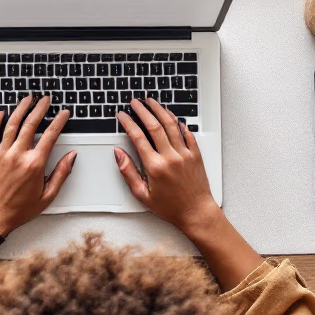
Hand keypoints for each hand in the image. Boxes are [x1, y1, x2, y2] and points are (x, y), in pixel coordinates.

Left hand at [0, 95, 76, 233]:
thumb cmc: (18, 209)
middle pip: (31, 124)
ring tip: (28, 98)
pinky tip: (2, 112)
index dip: (59, 121)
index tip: (64, 113)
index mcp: (34, 164)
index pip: (50, 135)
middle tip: (46, 99)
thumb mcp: (47, 196)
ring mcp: (3, 154)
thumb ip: (61, 174)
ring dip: (21, 108)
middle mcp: (18, 155)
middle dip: (40, 108)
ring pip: (12, 124)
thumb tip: (71, 157)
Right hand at [114, 98, 220, 237]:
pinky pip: (187, 133)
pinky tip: (172, 116)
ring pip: (171, 125)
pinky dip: (179, 122)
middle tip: (135, 102)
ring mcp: (184, 154)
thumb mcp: (142, 194)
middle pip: (154, 126)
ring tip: (152, 101)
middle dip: (142, 110)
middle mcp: (170, 157)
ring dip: (160, 110)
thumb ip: (128, 172)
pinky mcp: (195, 154)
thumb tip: (118, 154)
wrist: (196, 212)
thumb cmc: (170, 207)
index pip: (137, 137)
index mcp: (155, 167)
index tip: (121, 115)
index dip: (127, 123)